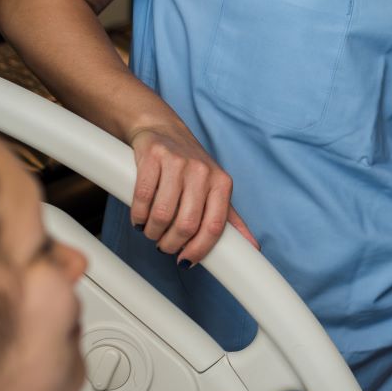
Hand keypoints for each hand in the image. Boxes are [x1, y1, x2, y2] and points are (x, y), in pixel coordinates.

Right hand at [128, 126, 258, 263]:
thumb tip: (252, 248)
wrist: (163, 130)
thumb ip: (230, 219)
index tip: (186, 261)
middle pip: (187, 223)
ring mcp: (178, 162)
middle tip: (164, 246)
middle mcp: (203, 172)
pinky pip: (143, 196)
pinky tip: (140, 218)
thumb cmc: (190, 166)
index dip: (199, 249)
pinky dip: (139, 215)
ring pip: (163, 213)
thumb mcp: (214, 189)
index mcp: (222, 183)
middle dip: (172, 243)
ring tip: (151, 231)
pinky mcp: (153, 156)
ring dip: (153, 232)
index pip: (215, 226)